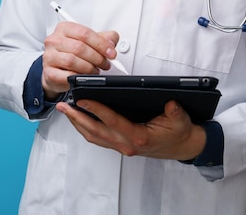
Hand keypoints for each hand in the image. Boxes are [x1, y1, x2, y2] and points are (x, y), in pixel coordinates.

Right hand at [42, 22, 118, 99]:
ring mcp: (49, 56)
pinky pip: (66, 76)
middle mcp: (54, 40)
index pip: (85, 33)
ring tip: (96, 70)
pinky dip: (79, 77)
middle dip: (97, 57)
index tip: (111, 53)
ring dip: (89, 68)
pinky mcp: (48, 72)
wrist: (56, 68)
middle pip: (79, 47)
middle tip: (105, 63)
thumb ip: (103, 37)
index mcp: (64, 28)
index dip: (101, 44)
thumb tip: (112, 41)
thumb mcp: (88, 41)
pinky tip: (84, 77)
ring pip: (72, 61)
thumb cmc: (72, 52)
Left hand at [56, 98, 206, 160]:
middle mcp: (126, 144)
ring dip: (78, 124)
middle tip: (63, 106)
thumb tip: (170, 103)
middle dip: (76, 117)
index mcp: (138, 137)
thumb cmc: (178, 132)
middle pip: (95, 131)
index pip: (111, 121)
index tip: (82, 99)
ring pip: (93, 136)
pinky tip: (80, 119)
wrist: (182, 146)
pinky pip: (98, 138)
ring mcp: (122, 146)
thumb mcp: (181, 120)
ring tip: (66, 110)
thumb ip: (175, 112)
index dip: (96, 109)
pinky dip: (86, 129)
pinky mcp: (120, 145)